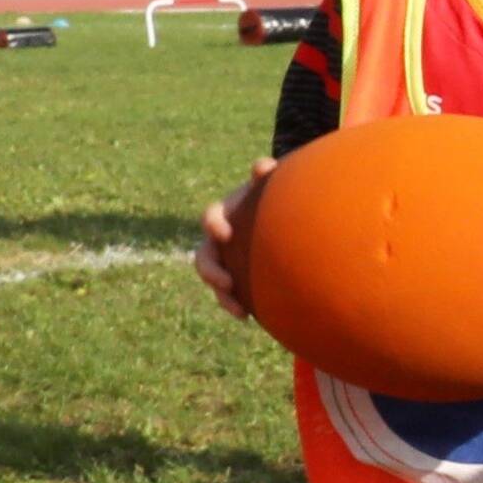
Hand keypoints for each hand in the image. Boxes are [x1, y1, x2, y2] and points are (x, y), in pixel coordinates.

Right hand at [194, 160, 275, 316]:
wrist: (277, 218)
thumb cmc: (270, 198)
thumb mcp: (267, 187)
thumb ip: (265, 176)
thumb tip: (263, 166)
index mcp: (224, 215)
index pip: (211, 217)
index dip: (214, 224)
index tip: (225, 234)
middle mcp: (218, 240)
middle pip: (204, 256)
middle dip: (211, 271)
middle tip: (226, 282)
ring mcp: (225, 260)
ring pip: (215, 280)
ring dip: (222, 295)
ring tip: (238, 308)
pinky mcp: (234, 278)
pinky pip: (229, 295)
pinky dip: (235, 305)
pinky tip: (248, 316)